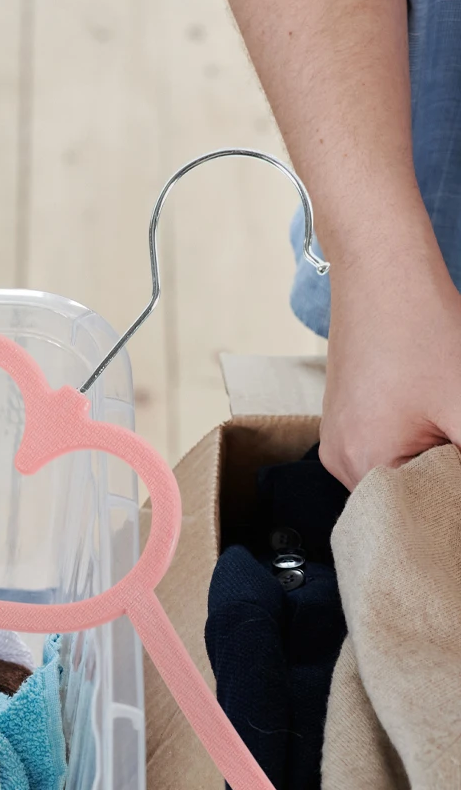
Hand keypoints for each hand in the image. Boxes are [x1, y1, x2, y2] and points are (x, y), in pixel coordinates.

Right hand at [320, 235, 460, 487]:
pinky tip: (444, 412)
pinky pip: (392, 448)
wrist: (383, 272)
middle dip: (450, 479)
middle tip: (460, 425)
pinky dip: (425, 440)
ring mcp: (342, 437)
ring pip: (405, 472)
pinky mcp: (352, 417)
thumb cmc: (420, 330)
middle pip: (410, 498)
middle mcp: (340, 459)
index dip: (456, 506)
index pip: (422, 518)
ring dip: (441, 458)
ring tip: (455, 418)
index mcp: (362, 466)